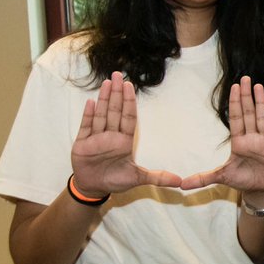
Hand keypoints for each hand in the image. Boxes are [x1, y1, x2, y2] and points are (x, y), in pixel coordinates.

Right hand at [70, 71, 181, 197]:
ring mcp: (96, 138)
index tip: (130, 86)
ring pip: (101, 114)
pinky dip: (88, 115)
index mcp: (124, 141)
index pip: (128, 117)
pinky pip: (86, 126)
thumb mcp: (138, 178)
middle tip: (118, 74)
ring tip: (107, 82)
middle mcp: (111, 135)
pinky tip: (91, 102)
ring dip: (103, 99)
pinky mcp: (82, 143)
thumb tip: (180, 182)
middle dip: (116, 93)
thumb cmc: (116, 180)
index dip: (129, 102)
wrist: (94, 188)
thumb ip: (158, 178)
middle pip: (114, 110)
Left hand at [181, 77, 263, 194]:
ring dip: (260, 103)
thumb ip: (202, 179)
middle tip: (245, 79)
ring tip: (258, 87)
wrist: (259, 190)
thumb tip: (181, 185)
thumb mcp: (221, 177)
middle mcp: (252, 138)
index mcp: (239, 142)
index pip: (236, 118)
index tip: (234, 87)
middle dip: (247, 96)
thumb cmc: (242, 179)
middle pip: (249, 113)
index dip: (235, 103)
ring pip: (262, 118)